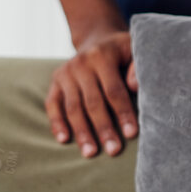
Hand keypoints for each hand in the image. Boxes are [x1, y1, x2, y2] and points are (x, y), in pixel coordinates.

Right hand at [45, 27, 137, 157]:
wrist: (97, 39)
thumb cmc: (123, 52)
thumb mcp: (134, 50)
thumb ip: (138, 67)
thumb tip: (135, 87)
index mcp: (102, 56)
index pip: (113, 90)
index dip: (123, 112)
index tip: (131, 134)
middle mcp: (81, 64)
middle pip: (93, 102)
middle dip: (103, 128)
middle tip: (113, 151)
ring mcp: (65, 73)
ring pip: (73, 107)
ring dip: (82, 132)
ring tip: (91, 153)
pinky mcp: (55, 81)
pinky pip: (52, 105)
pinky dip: (57, 123)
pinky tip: (64, 140)